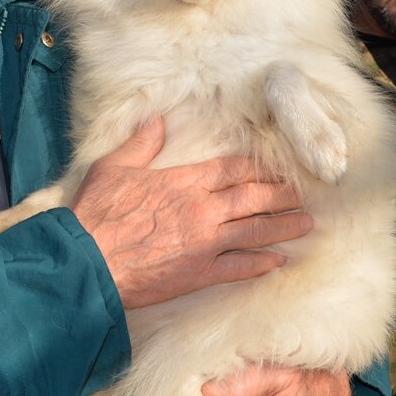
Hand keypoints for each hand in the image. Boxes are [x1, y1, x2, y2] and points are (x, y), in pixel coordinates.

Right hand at [72, 117, 310, 308]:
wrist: (88, 261)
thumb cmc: (97, 212)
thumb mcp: (114, 167)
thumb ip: (141, 143)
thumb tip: (158, 121)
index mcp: (183, 181)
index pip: (231, 170)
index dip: (257, 168)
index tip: (276, 167)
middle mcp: (201, 209)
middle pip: (252, 197)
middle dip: (281, 195)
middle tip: (304, 195)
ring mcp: (204, 243)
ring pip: (254, 231)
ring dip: (283, 226)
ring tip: (306, 223)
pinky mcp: (199, 274)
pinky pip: (239, 268)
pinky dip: (261, 263)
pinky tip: (278, 261)